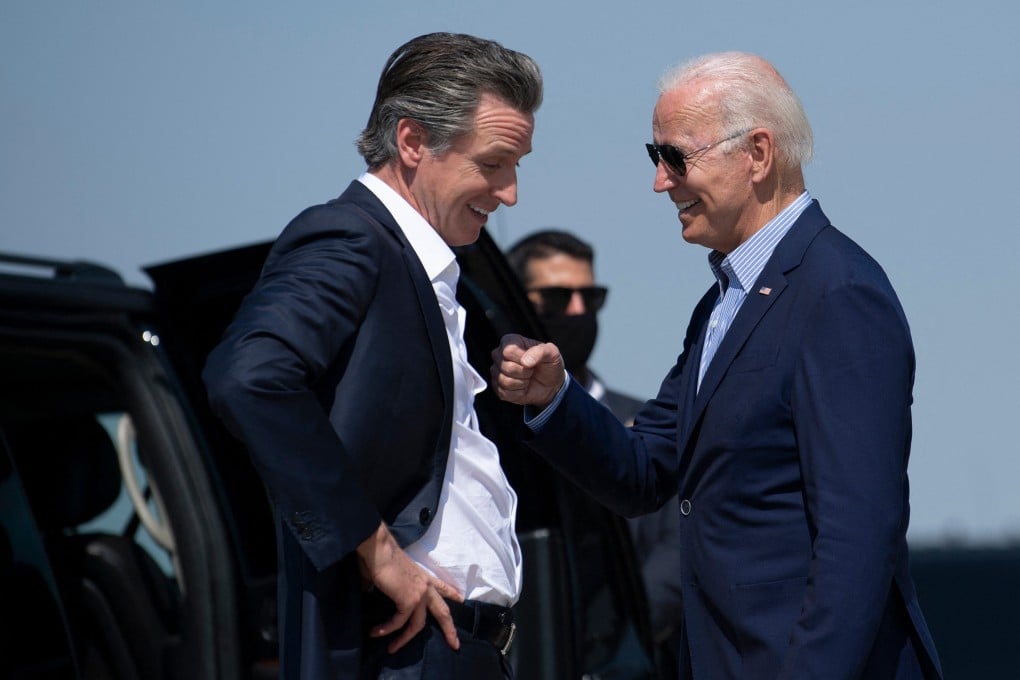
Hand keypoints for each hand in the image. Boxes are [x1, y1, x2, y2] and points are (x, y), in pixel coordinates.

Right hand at [356, 522, 462, 652]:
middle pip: (442, 612)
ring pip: (418, 625)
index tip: (461, 599)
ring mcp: (419, 593)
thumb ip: (393, 587)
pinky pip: (399, 622)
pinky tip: (376, 632)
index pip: (441, 586)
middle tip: (455, 644)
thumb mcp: (392, 574)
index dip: (451, 593)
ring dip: (403, 639)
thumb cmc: (380, 558)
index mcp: (422, 576)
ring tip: (392, 648)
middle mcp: (425, 585)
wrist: (378, 549)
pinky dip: (387, 629)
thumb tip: (379, 595)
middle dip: (449, 630)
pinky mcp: (409, 600)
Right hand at [490, 333, 565, 408]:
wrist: (550, 384)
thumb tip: (525, 362)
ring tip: (528, 378)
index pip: (508, 350)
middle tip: (531, 370)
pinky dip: (518, 392)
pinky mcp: (497, 388)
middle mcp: (499, 355)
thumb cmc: (548, 365)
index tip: (532, 360)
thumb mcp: (552, 353)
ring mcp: (496, 372)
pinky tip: (523, 387)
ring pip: (504, 380)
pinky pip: (504, 392)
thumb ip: (540, 352)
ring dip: (522, 382)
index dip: (522, 358)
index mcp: (510, 342)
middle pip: (505, 366)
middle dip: (524, 371)